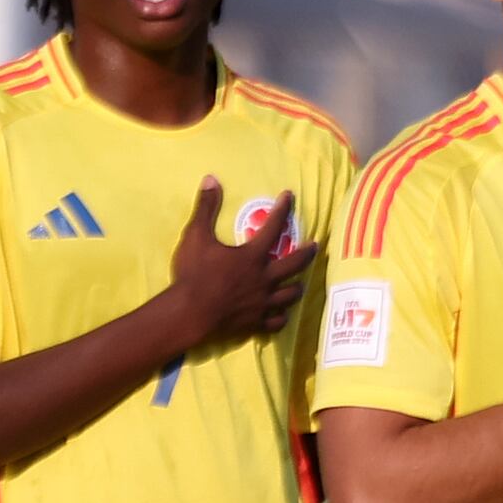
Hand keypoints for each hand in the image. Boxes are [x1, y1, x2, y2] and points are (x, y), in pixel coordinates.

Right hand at [164, 179, 316, 349]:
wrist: (188, 314)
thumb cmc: (193, 274)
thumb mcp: (196, 236)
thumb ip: (206, 208)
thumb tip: (211, 179)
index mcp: (253, 256)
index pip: (274, 227)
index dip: (283, 210)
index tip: (290, 197)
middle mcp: (265, 279)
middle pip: (295, 264)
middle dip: (307, 253)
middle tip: (314, 246)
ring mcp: (263, 303)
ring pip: (290, 295)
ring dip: (296, 287)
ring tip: (300, 283)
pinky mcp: (256, 323)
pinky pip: (277, 321)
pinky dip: (281, 316)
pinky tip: (281, 314)